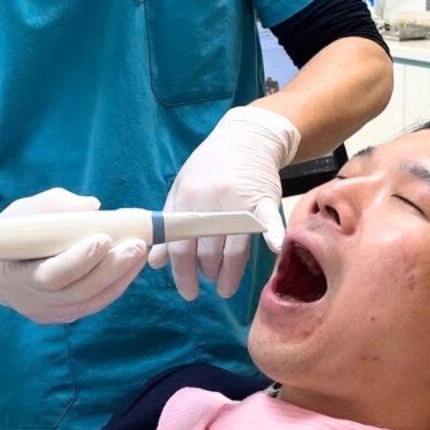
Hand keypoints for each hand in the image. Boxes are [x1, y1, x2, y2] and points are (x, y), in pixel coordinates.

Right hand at [0, 188, 146, 324]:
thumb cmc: (8, 238)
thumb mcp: (20, 214)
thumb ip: (52, 206)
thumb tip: (93, 206)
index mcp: (16, 277)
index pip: (51, 275)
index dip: (78, 260)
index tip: (103, 238)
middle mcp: (35, 302)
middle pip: (79, 291)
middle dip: (112, 267)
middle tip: (137, 245)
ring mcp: (52, 313)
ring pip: (92, 300)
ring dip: (121, 276)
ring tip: (141, 251)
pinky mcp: (67, 314)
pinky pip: (95, 303)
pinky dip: (117, 284)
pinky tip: (132, 265)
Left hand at [150, 106, 299, 299]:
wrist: (244, 137)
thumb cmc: (209, 165)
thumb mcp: (181, 189)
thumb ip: (169, 225)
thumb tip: (155, 262)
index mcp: (187, 200)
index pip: (181, 246)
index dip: (183, 274)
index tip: (188, 292)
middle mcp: (210, 203)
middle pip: (207, 252)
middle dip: (207, 273)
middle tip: (209, 281)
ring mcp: (238, 202)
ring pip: (233, 248)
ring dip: (229, 273)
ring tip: (225, 287)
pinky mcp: (263, 199)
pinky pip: (267, 222)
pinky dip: (273, 235)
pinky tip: (274, 248)